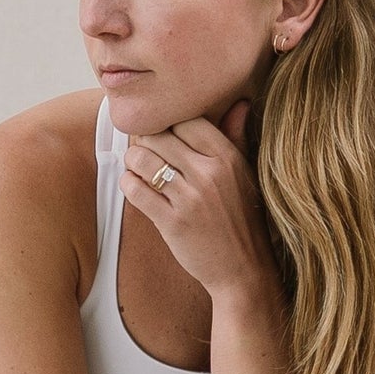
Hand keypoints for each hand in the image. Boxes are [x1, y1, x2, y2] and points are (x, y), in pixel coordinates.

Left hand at [120, 98, 277, 299]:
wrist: (244, 270)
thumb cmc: (243, 220)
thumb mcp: (246, 176)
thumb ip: (236, 137)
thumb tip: (240, 103)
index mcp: (227, 157)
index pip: (184, 120)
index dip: (169, 125)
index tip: (165, 135)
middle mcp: (209, 174)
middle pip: (157, 136)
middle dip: (145, 142)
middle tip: (145, 151)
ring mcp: (189, 198)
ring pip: (141, 160)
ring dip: (133, 161)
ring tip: (138, 168)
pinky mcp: (171, 222)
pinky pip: (135, 190)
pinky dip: (129, 184)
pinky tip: (135, 187)